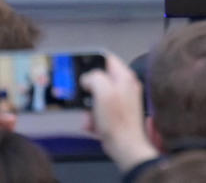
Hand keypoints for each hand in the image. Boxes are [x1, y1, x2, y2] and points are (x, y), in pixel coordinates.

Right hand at [80, 52, 157, 171]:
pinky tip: (92, 125)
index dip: (92, 61)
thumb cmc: (117, 121)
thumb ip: (94, 78)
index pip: (107, 59)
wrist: (126, 147)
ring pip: (97, 97)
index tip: (79, 67)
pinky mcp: (117, 114)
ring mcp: (122, 101)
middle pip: (100, 80)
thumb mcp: (103, 93)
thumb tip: (87, 78)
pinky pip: (100, 111)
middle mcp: (125, 86)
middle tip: (82, 98)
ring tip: (89, 117)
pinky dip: (93, 118)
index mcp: (124, 77)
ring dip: (89, 108)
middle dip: (88, 91)